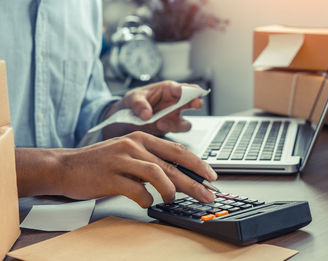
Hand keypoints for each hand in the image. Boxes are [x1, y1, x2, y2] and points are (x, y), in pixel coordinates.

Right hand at [16, 132, 216, 207]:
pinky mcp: (110, 176)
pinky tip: (146, 203)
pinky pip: (136, 190)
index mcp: (142, 138)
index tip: (211, 176)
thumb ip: (151, 162)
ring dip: (170, 190)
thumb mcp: (129, 154)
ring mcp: (121, 159)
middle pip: (172, 164)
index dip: (197, 163)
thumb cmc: (100, 162)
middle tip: (208, 195)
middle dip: (194, 181)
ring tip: (173, 200)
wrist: (66, 166)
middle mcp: (134, 145)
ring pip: (157, 173)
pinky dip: (145, 199)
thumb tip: (178, 178)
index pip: (177, 150)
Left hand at [103, 81, 202, 138]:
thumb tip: (146, 115)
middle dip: (197, 102)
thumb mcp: (132, 98)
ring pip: (185, 121)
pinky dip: (170, 131)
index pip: (183, 88)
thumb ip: (139, 105)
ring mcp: (174, 116)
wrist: (127, 118)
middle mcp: (175, 102)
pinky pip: (177, 131)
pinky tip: (159, 127)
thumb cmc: (133, 102)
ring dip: (176, 124)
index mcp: (168, 89)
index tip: (191, 92)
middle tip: (196, 104)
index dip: (189, 89)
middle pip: (193, 101)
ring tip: (161, 123)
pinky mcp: (171, 127)